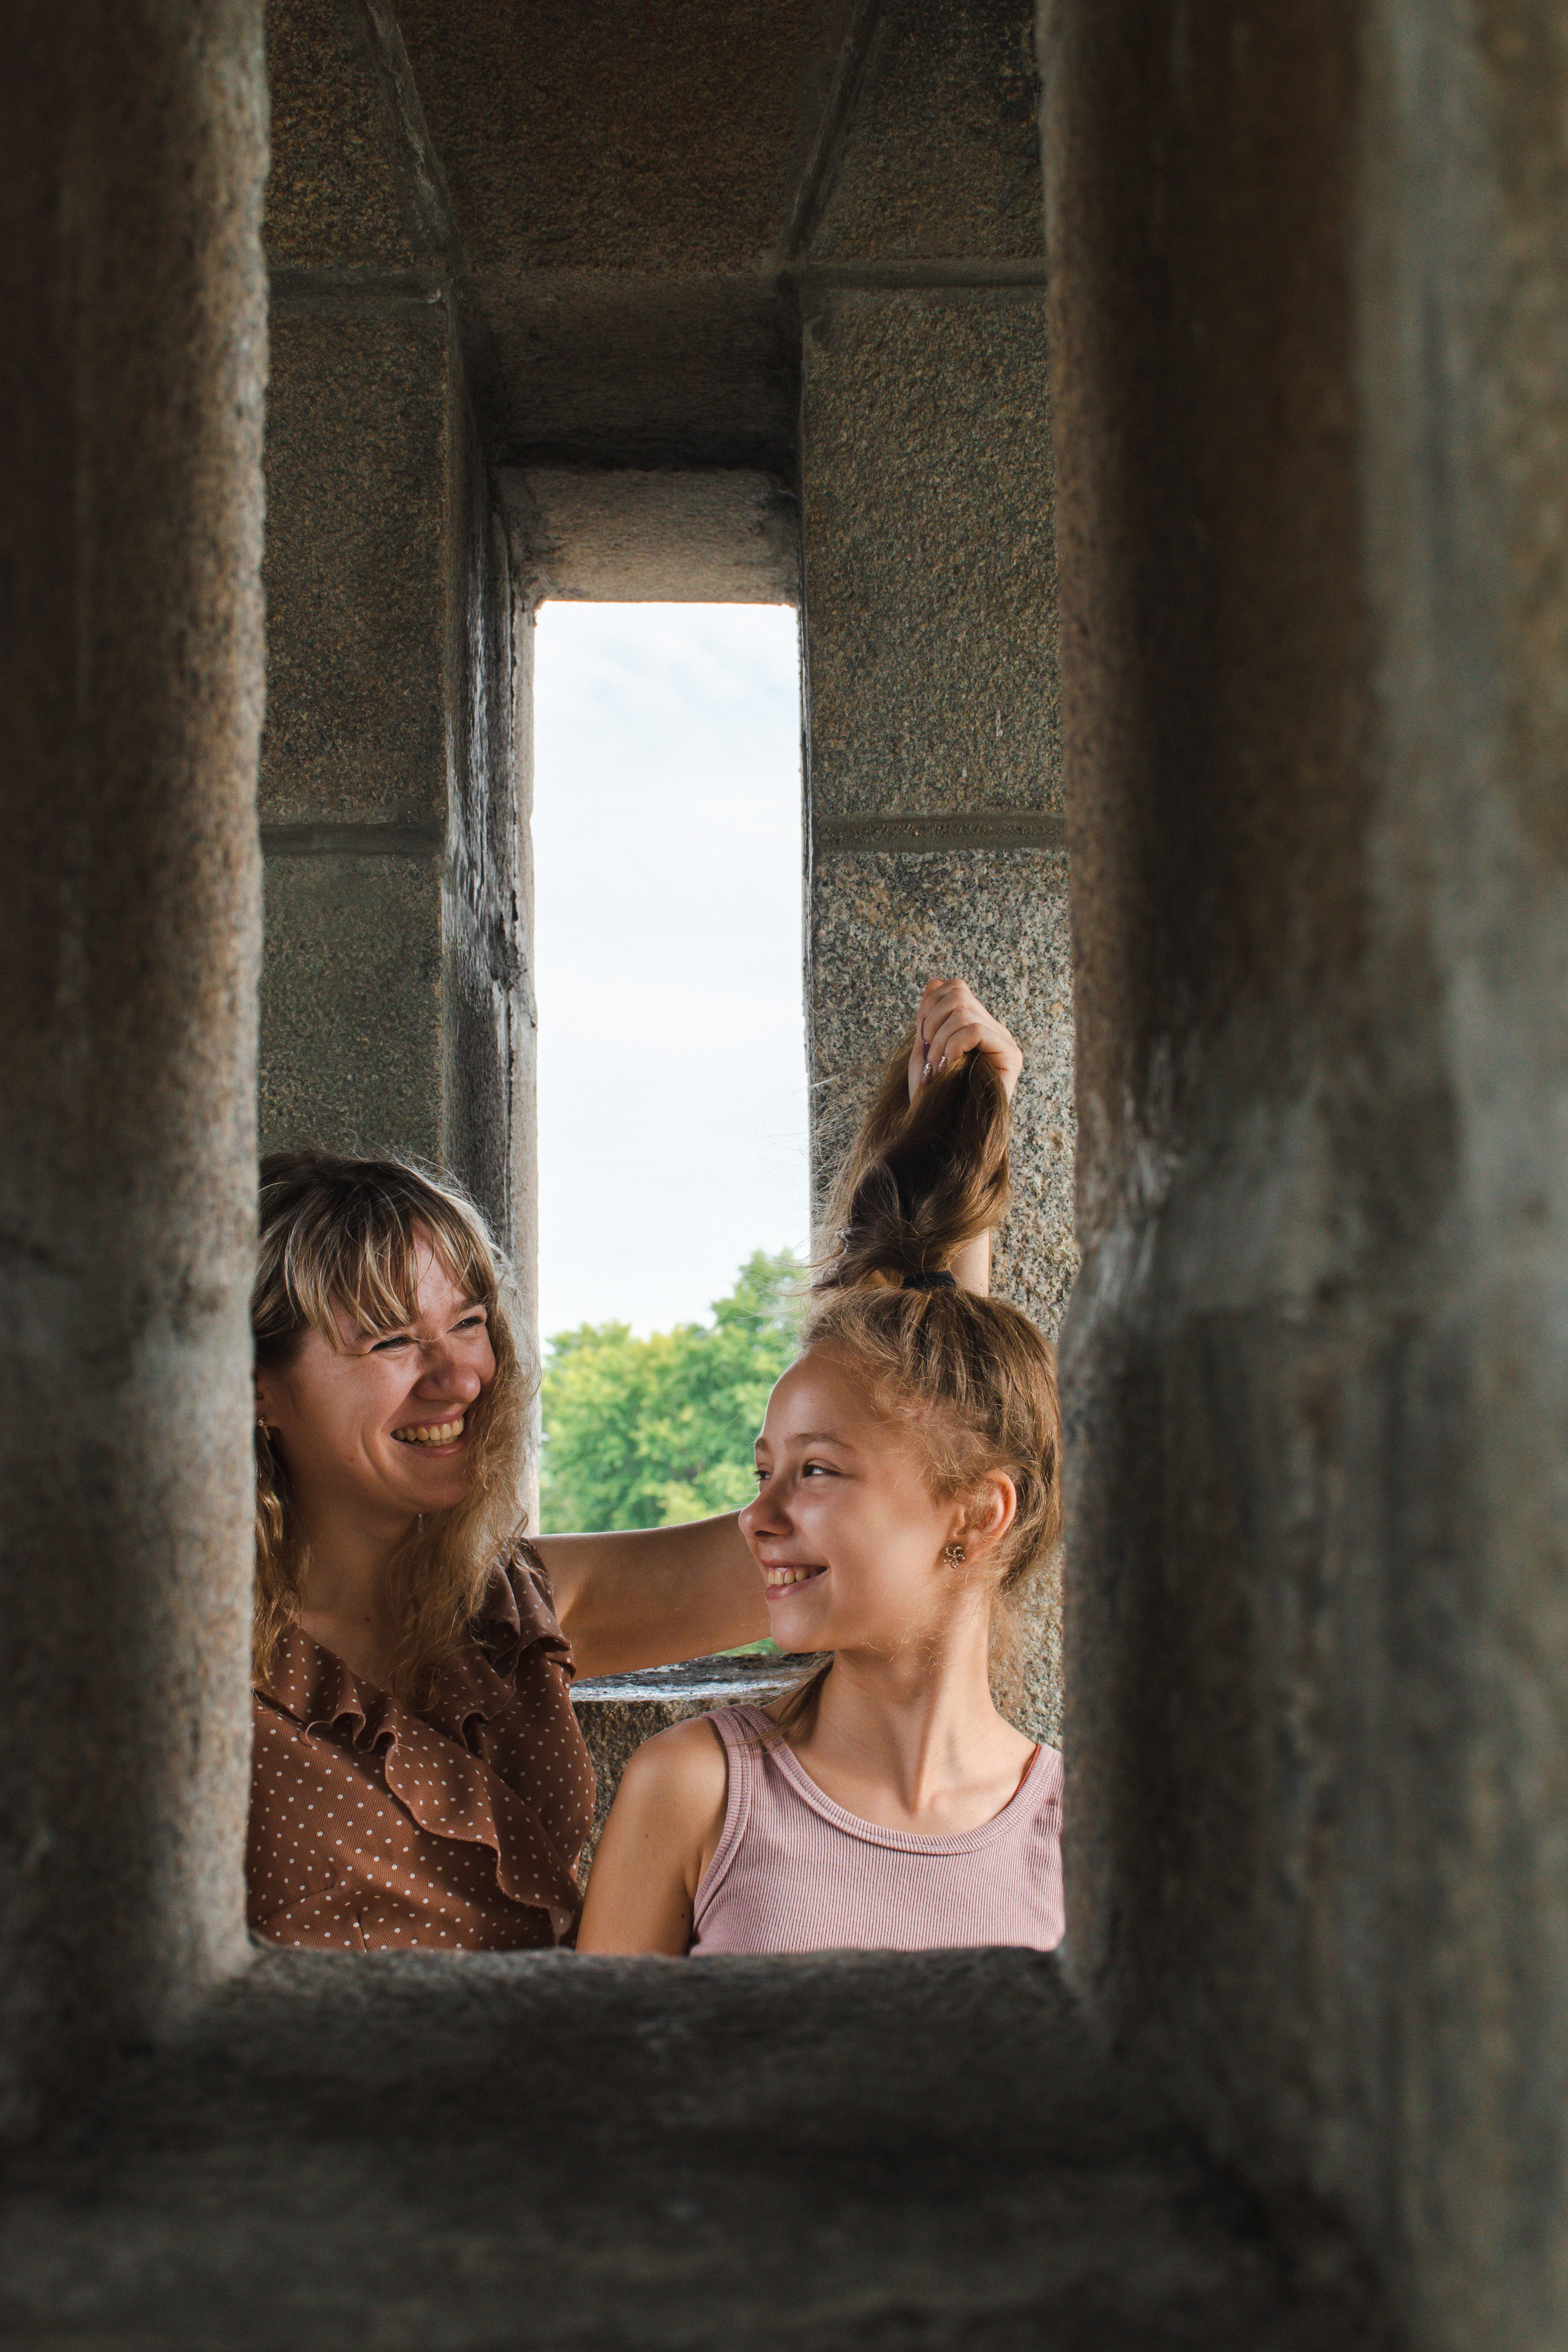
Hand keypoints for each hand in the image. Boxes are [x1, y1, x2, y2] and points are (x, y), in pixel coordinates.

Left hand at [907, 977, 1023, 1103]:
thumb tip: (936, 981)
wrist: (941, 1131)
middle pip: (959, 993)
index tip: (922, 1038)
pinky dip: (953, 1047)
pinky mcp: (1011, 1056)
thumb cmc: (934, 1097)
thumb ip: (931, 1017)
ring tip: (938, 1067)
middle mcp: (993, 1030)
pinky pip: (974, 1030)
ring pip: (963, 1011)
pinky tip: (949, 1068)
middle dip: (932, 1023)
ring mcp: (1004, 1042)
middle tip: (930, 1056)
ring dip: (940, 1041)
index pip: (955, 987)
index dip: (930, 1005)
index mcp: (974, 1025)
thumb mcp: (925, 1049)